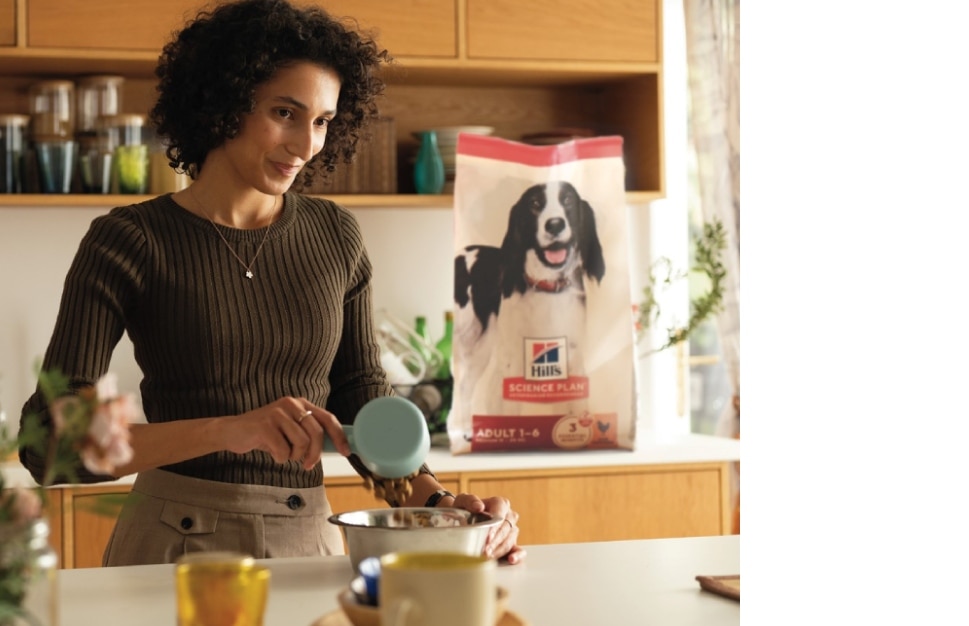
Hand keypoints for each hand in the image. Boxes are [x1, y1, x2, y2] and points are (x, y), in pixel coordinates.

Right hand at [223, 397, 350, 469]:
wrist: (232, 432)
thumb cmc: (265, 434)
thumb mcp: (290, 430)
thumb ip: (308, 434)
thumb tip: (334, 446)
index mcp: (300, 404)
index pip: (327, 418)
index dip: (339, 436)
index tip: (346, 451)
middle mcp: (291, 404)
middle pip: (316, 433)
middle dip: (314, 454)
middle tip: (307, 465)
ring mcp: (277, 412)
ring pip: (301, 443)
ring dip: (293, 456)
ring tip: (282, 452)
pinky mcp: (264, 424)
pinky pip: (283, 450)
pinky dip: (279, 458)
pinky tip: (271, 451)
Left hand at [450, 493, 525, 564]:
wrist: (464, 520)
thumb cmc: (465, 510)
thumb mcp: (463, 501)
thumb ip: (470, 501)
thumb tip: (479, 507)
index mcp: (500, 504)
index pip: (500, 515)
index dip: (495, 527)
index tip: (487, 538)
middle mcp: (509, 516)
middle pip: (505, 530)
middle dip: (495, 542)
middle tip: (485, 552)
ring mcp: (512, 531)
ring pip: (509, 541)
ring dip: (499, 550)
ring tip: (487, 558)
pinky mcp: (513, 544)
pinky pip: (520, 551)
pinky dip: (517, 556)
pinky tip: (511, 560)